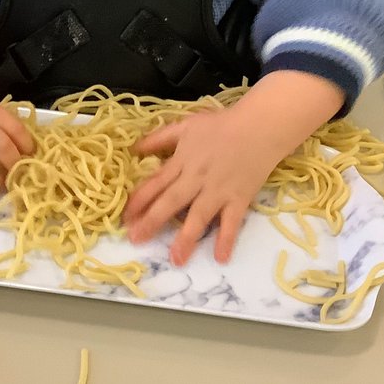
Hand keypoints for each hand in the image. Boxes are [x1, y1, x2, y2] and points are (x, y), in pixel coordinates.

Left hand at [123, 71, 343, 265]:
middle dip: (152, 221)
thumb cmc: (221, 124)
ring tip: (175, 259)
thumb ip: (160, 138)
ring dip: (186, 238)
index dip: (139, 200)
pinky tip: (221, 258)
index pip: (155, 183)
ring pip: (198, 216)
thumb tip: (135, 149)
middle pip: (171, 202)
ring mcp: (218, 191)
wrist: (259, 127)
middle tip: (136, 240)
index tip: (124, 217)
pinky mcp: (239, 199)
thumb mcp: (185, 126)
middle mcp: (196, 179)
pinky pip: (232, 222)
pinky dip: (227, 239)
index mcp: (182, 161)